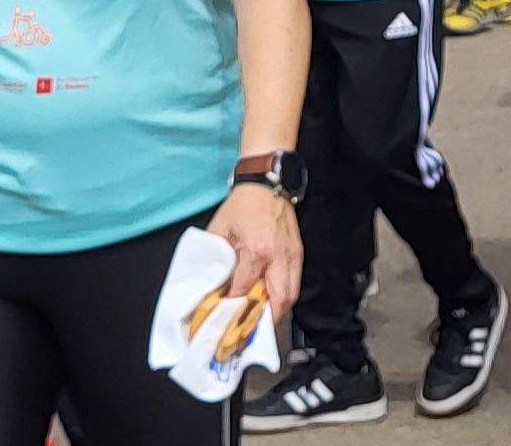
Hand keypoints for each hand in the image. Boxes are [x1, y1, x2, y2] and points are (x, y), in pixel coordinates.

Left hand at [207, 182, 302, 312]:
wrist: (267, 182)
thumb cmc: (241, 205)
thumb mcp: (220, 229)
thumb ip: (216, 257)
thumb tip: (212, 283)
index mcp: (256, 250)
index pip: (246, 289)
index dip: (235, 306)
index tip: (225, 317)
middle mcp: (278, 256)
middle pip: (279, 299)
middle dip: (265, 319)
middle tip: (250, 328)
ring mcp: (292, 255)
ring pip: (291, 294)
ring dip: (277, 310)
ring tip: (261, 319)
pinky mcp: (298, 252)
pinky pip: (295, 282)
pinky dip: (284, 295)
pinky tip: (271, 300)